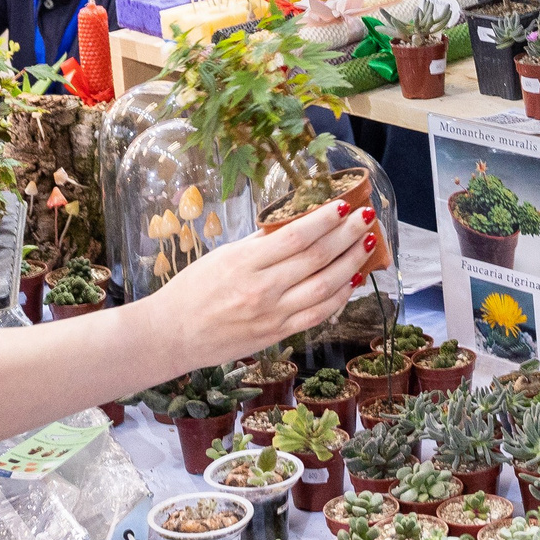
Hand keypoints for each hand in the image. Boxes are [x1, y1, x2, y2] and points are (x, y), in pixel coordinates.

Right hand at [153, 199, 372, 372]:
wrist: (173, 335)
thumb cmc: (192, 290)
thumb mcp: (222, 256)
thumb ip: (258, 243)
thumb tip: (294, 223)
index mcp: (245, 263)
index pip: (296, 236)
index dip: (325, 219)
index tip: (344, 204)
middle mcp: (262, 289)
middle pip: (317, 258)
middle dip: (347, 235)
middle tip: (367, 217)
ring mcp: (272, 315)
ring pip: (324, 287)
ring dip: (350, 264)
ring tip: (366, 245)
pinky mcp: (277, 334)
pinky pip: (317, 315)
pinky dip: (339, 297)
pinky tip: (351, 281)